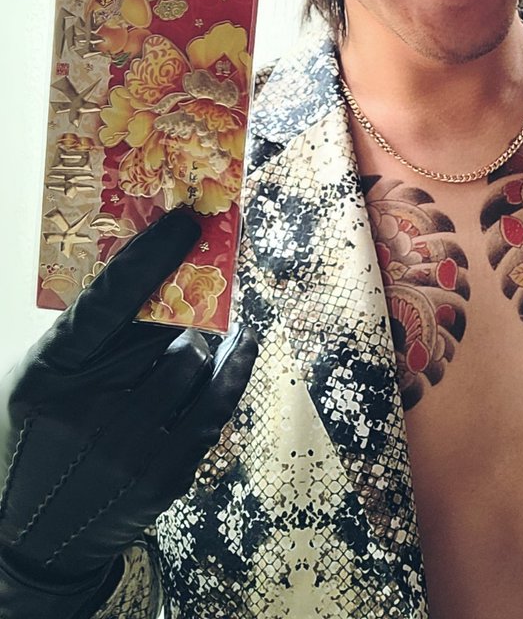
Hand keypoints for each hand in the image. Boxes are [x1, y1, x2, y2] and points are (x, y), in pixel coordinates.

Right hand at [0, 209, 257, 611]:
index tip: (186, 223)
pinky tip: (242, 343)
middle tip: (196, 276)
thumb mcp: (40, 381)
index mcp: (47, 377)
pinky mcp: (166, 473)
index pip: (106, 302)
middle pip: (159, 327)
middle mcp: (88, 412)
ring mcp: (130, 447)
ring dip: (198, 342)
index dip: (150, 257)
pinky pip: (218, 401)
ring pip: (194, 359)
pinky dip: (234, 365)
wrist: (40, 539)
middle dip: (181, 302)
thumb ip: (85, 336)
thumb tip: (155, 272)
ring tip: (187, 340)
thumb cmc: (43, 439)